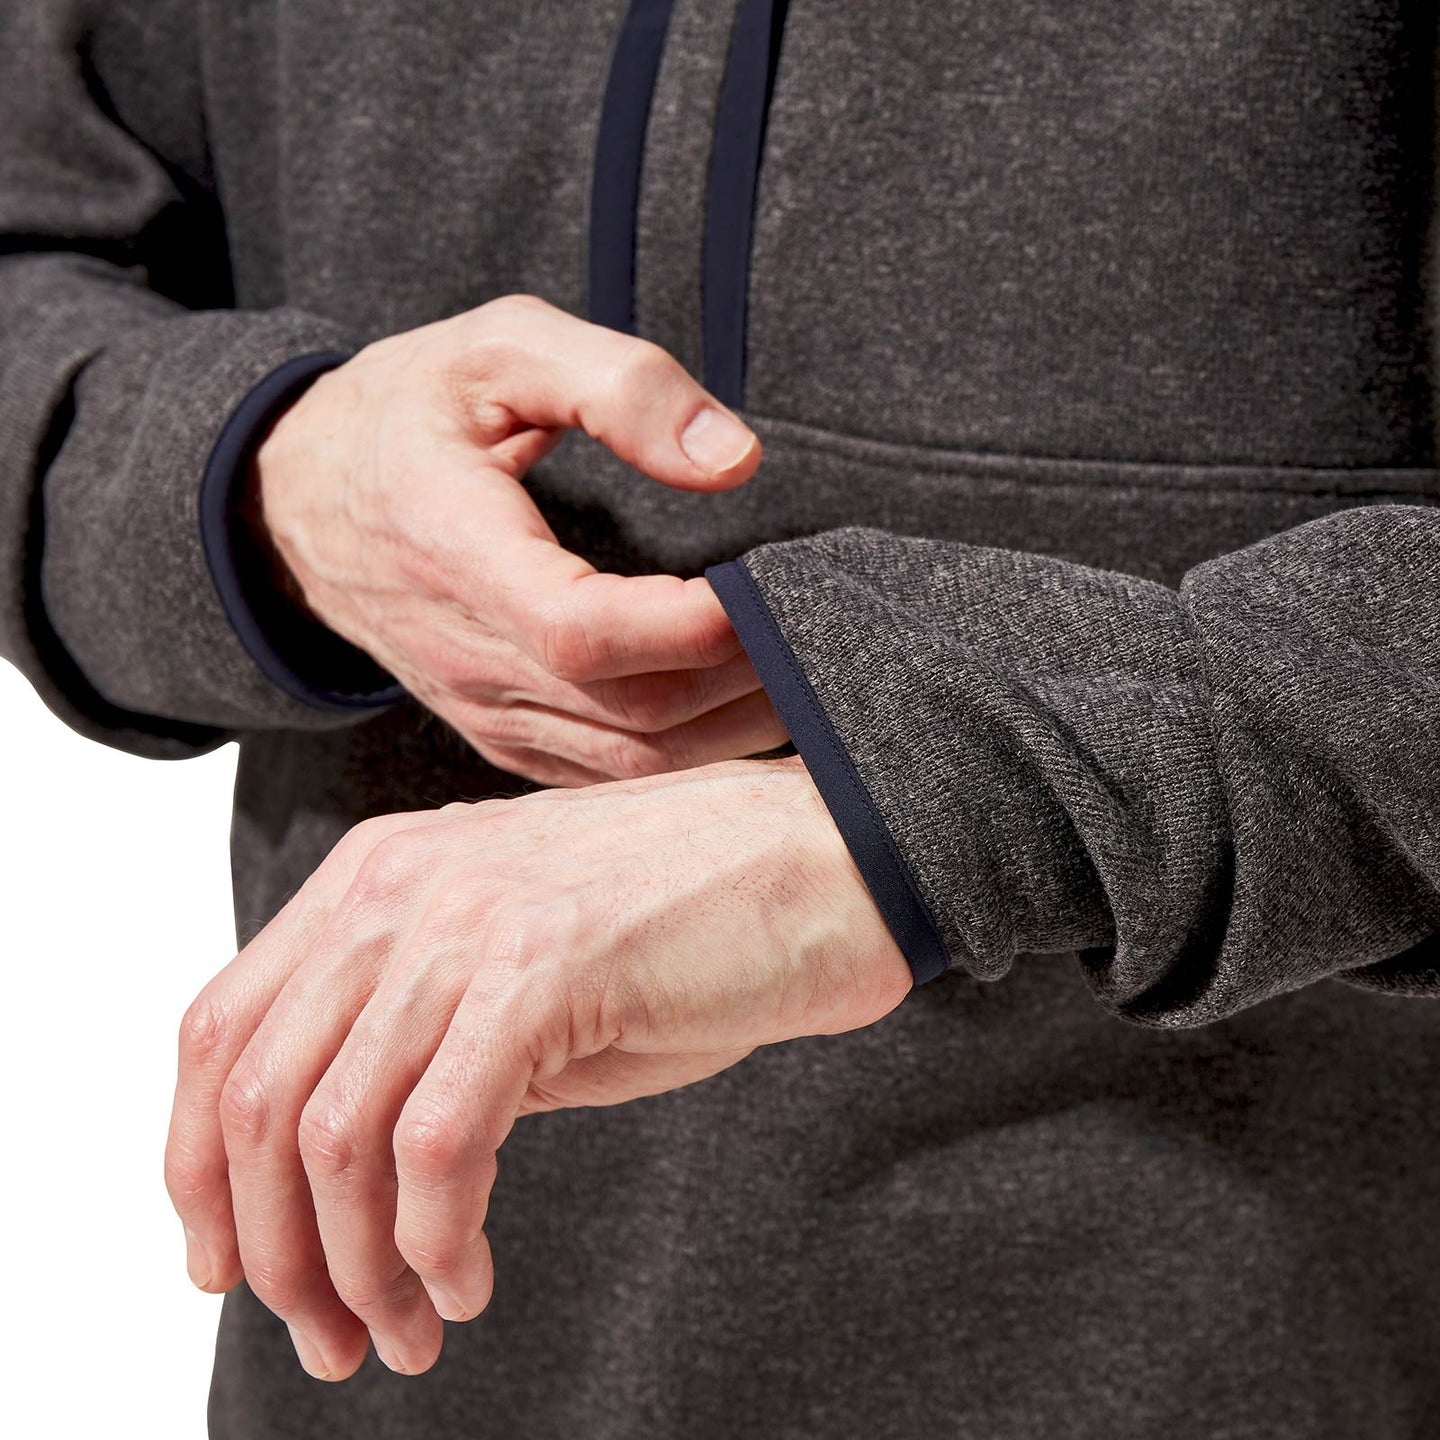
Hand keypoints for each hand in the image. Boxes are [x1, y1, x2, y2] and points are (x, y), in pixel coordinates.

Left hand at [164, 755, 910, 1379]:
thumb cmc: (691, 923)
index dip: (199, 1169)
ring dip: (354, 1268)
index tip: (230, 1267)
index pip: (220, 1032)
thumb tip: (344, 1176)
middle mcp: (399, 887)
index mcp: (376, 877)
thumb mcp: (521, 969)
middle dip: (272, 1250)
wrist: (829, 858)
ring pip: (333, 1135)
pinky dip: (435, 1244)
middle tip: (329, 1338)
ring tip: (406, 1331)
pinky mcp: (545, 968)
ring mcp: (469, 919)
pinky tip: (470, 1283)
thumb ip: (423, 1038)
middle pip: (255, 1096)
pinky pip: (439, 1146)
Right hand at [250, 293, 784, 785]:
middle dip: (749, 678)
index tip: (778, 585)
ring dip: (736, 729)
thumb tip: (735, 460)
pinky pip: (612, 776)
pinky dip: (693, 758)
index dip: (698, 626)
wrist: (296, 504)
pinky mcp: (505, 737)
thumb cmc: (406, 414)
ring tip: (813, 675)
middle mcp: (470, 659)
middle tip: (827, 627)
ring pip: (634, 763)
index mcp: (458, 554)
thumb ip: (618, 385)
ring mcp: (486, 712)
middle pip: (635, 713)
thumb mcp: (499, 348)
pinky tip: (750, 716)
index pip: (588, 633)